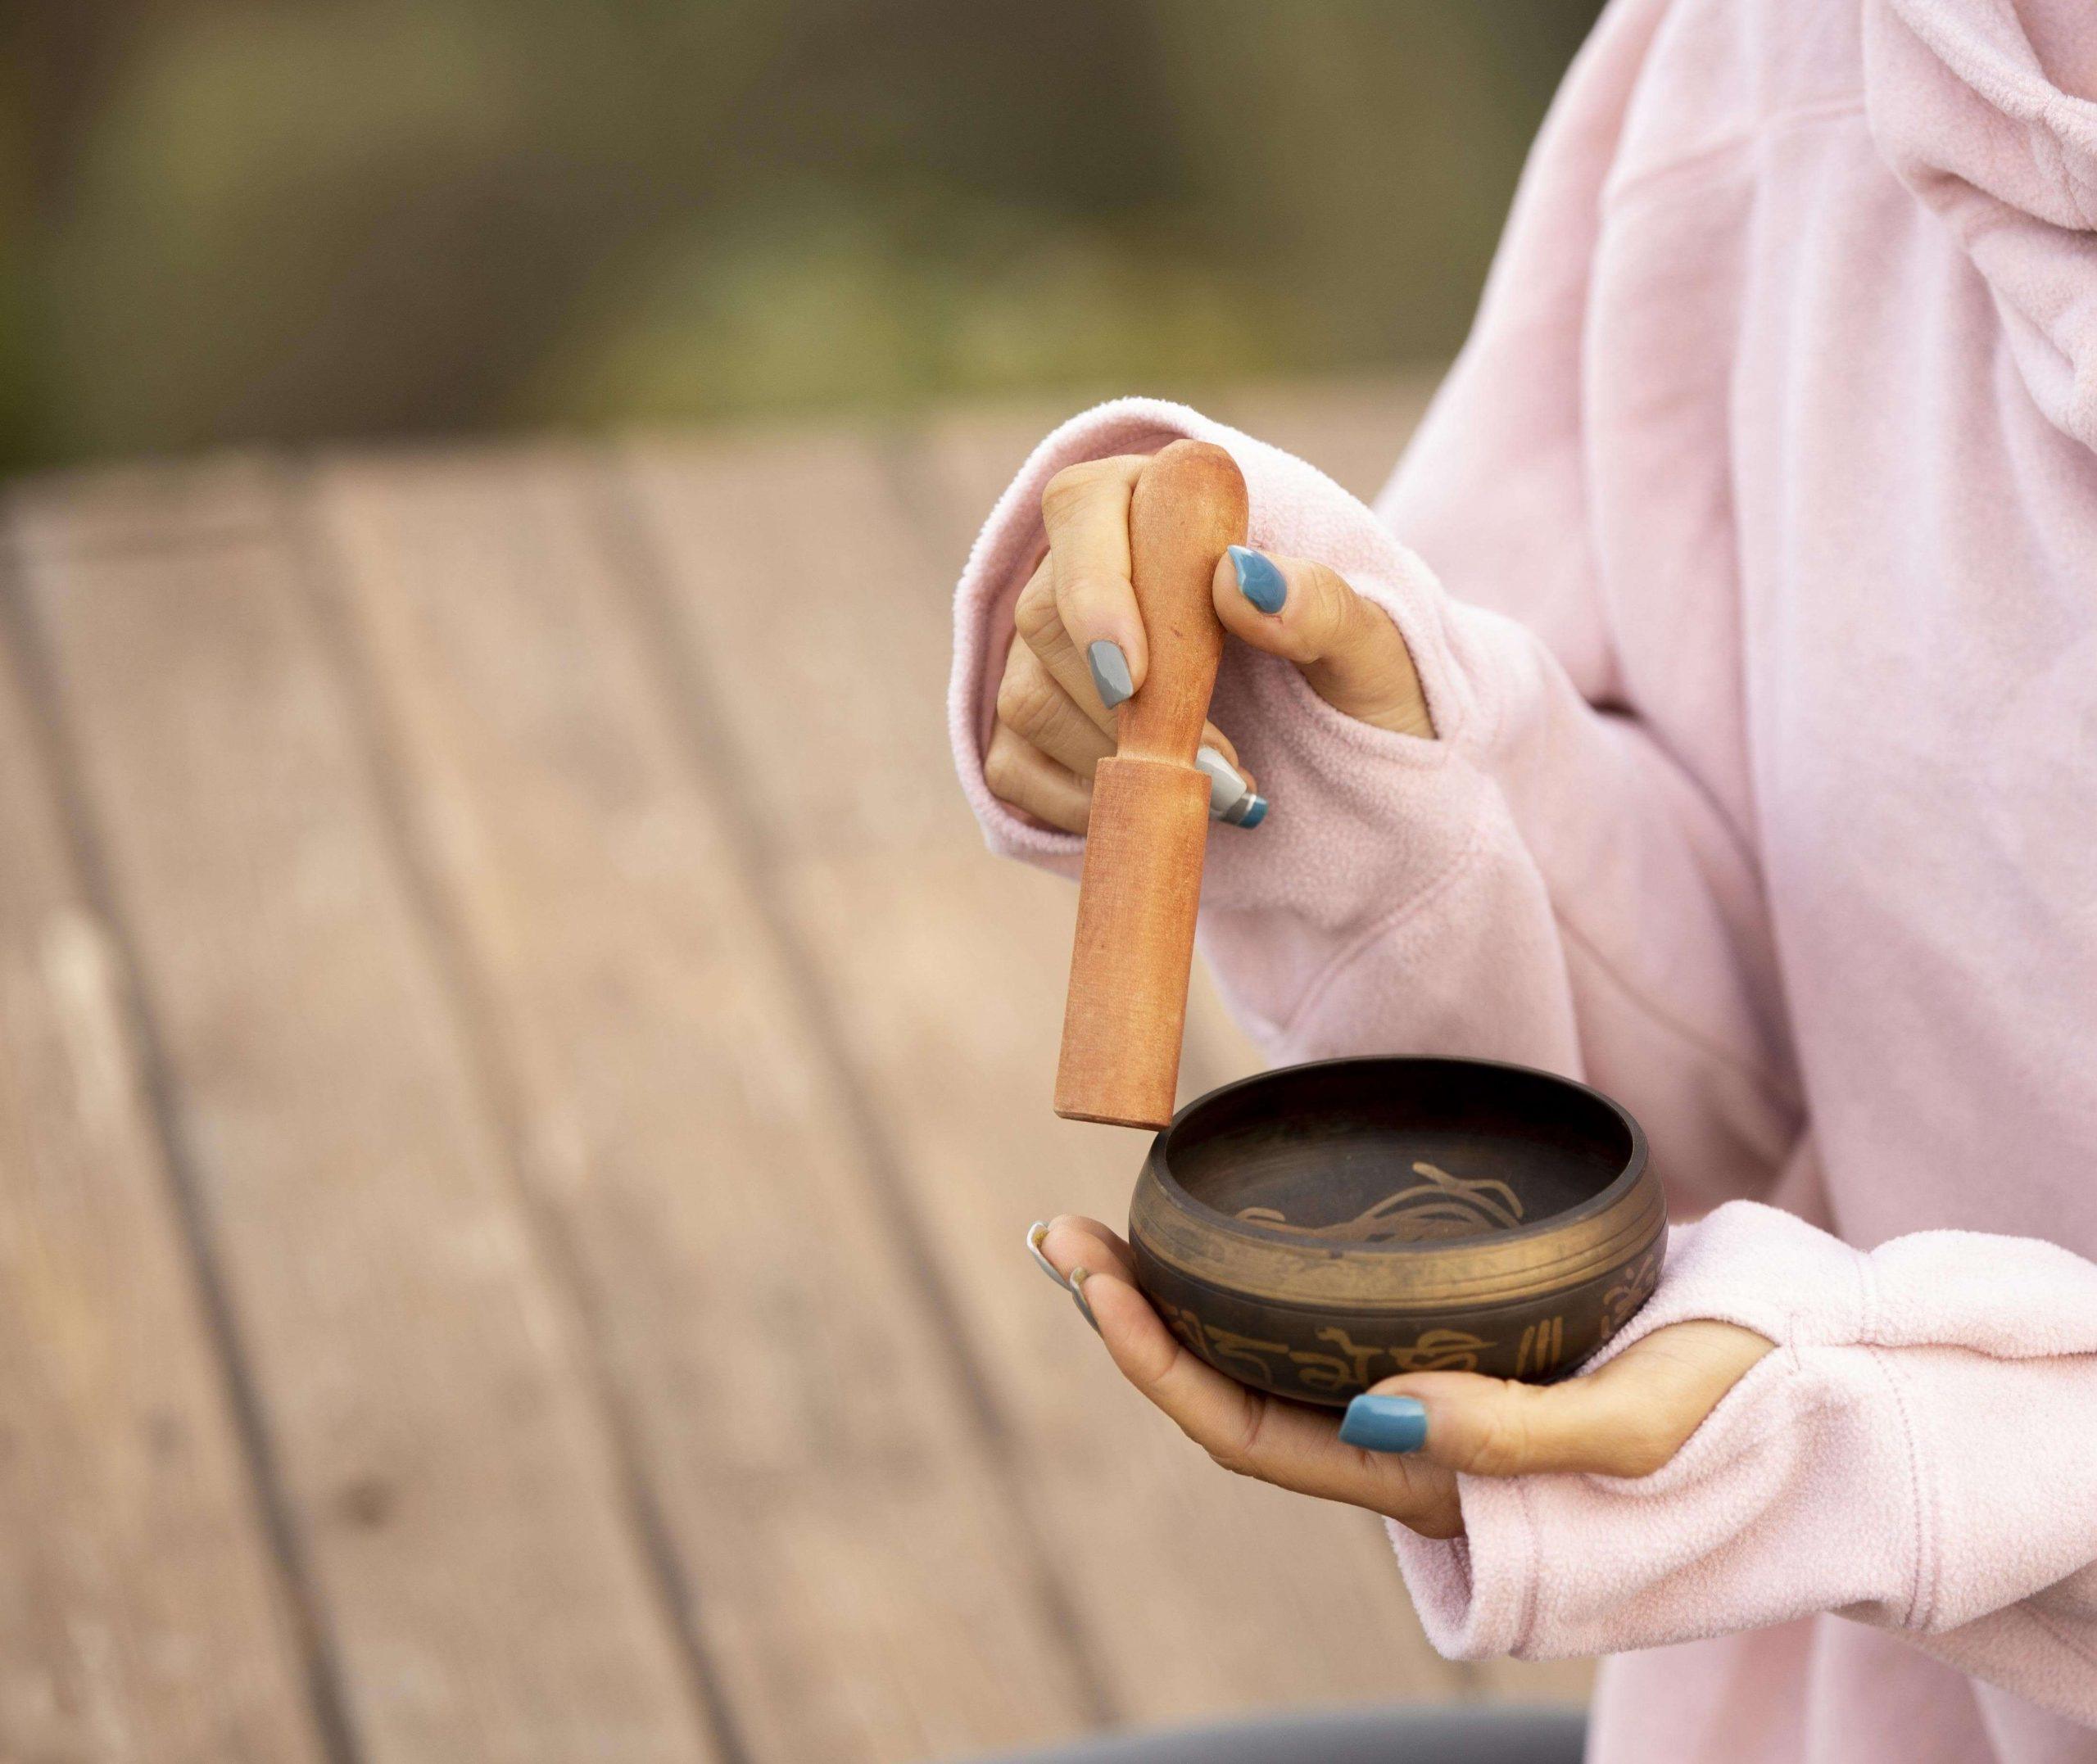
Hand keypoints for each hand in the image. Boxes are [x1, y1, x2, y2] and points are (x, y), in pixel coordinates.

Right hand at [985, 454, 1434, 833]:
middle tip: (1222, 766)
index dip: (1095, 591)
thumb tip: (1241, 578)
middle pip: (1045, 617)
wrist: (1356, 755)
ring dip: (1112, 760)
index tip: (1136, 678)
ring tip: (1219, 790)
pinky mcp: (1033, 729)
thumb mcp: (1371, 646)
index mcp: (1159, 503)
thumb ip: (1321, 604)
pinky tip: (1153, 808)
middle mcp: (1087, 565)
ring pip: (1026, 695)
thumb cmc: (1361, 681)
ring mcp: (1050, 650)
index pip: (1084, 511)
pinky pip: (1014, 765)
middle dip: (1123, 706)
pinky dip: (1076, 804)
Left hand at [1030, 1216, 1772, 1538]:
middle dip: (1136, 1318)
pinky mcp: (1453, 1332)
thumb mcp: (1645, 1423)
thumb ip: (1517, 1438)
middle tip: (1060, 1232)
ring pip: (1269, 1352)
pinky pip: (1326, 1314)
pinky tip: (1232, 1221)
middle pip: (1232, 1391)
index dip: (1158, 1366)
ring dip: (1183, 1291)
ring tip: (1109, 1219)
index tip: (1093, 1278)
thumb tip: (1375, 1417)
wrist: (1818, 1375)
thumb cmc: (1744, 1404)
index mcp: (1431, 1486)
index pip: (1251, 1437)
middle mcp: (1403, 1443)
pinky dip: (1264, 1269)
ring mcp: (1421, 1389)